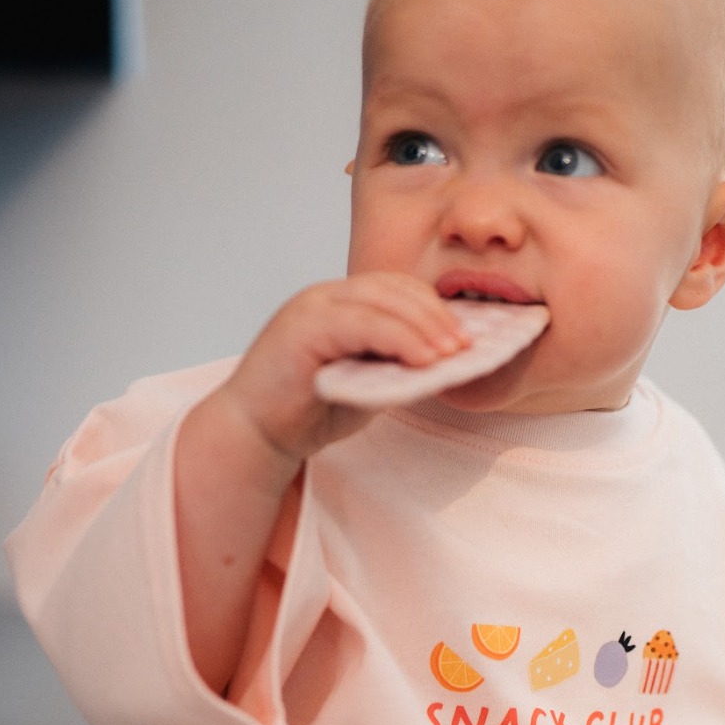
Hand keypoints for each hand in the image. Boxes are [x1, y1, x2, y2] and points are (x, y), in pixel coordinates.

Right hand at [220, 273, 471, 463]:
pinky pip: (362, 324)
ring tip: (452, 352)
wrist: (257, 435)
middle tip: (467, 345)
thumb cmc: (308, 412)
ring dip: (424, 325)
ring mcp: (313, 307)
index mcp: (341, 305)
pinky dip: (399, 339)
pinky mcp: (304, 327)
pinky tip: (423, 359)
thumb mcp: (367, 386)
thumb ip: (396, 369)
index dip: (435, 309)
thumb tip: (443, 366)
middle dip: (437, 315)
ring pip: (382, 301)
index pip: (397, 290)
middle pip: (394, 289)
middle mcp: (327, 297)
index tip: (467, 337)